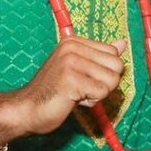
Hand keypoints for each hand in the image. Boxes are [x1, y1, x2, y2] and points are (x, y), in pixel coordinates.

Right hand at [0, 36, 127, 143]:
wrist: (27, 109)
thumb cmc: (55, 91)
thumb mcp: (80, 69)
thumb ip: (100, 56)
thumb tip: (123, 43)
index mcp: (74, 41)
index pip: (114, 55)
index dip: (105, 73)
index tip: (83, 79)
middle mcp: (72, 47)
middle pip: (117, 66)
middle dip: (105, 84)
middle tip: (82, 88)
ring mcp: (70, 62)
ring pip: (111, 80)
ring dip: (98, 94)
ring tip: (76, 93)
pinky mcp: (70, 79)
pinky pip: (101, 92)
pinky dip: (91, 101)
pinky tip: (73, 99)